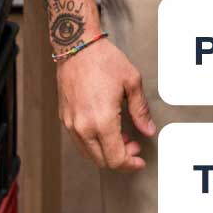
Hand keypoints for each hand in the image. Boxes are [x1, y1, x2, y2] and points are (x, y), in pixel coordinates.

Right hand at [56, 39, 156, 171]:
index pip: (115, 158)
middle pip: (101, 161)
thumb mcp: (132, 83)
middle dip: (121, 159)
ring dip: (107, 152)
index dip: (129, 164)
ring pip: (89, 153)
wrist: (78, 48)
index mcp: (101, 121)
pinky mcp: (64, 118)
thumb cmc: (104, 61)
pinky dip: (94, 143)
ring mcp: (70, 124)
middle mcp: (82, 127)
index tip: (139, 161)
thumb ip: (140, 110)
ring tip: (123, 137)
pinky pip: (79, 141)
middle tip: (135, 146)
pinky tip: (107, 131)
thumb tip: (147, 129)